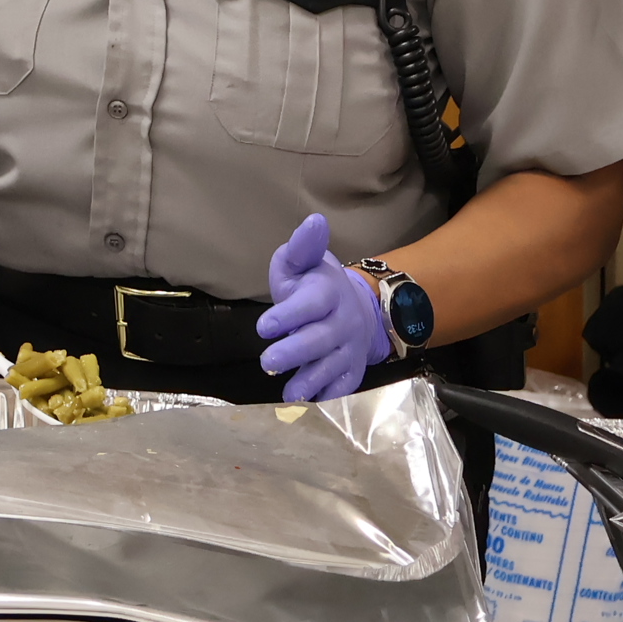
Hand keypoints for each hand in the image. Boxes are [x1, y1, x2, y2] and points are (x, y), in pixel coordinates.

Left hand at [256, 213, 389, 402]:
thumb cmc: (316, 284)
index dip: (289, 315)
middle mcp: (342, 322)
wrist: (358, 308)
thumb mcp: (305, 261)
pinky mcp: (352, 369)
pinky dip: (330, 394)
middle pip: (320, 340)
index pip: (310, 305)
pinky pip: (345, 385)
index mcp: (328, 292)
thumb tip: (314, 220)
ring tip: (288, 392)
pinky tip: (311, 401)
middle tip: (267, 362)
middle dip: (294, 352)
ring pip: (332, 365)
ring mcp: (349, 348)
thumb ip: (303, 247)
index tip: (264, 326)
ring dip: (310, 379)